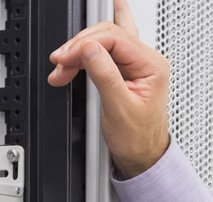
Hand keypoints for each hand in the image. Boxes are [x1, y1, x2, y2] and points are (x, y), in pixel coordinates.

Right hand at [47, 1, 170, 177]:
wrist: (141, 156)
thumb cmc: (138, 139)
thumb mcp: (119, 109)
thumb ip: (105, 76)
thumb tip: (89, 49)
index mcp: (152, 66)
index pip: (115, 38)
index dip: (86, 43)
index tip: (66, 57)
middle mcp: (146, 61)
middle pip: (107, 35)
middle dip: (79, 47)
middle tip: (60, 62)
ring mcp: (134, 64)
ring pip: (101, 42)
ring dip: (77, 52)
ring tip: (61, 68)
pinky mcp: (122, 70)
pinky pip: (100, 53)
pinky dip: (81, 58)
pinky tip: (70, 64)